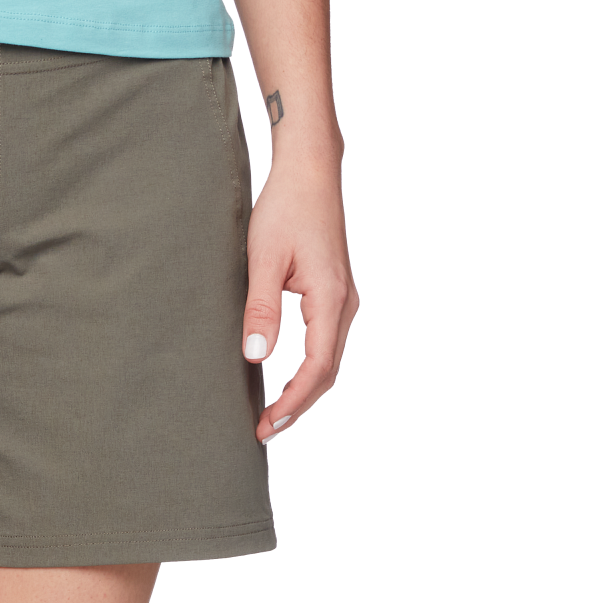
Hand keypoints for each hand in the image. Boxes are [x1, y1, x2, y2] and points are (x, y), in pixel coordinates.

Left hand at [240, 151, 357, 444]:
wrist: (309, 172)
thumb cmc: (284, 208)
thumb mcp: (263, 259)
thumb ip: (260, 310)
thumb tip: (257, 358)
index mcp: (331, 299)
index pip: (317, 368)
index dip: (292, 402)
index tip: (266, 424)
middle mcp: (345, 304)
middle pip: (327, 372)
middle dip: (298, 405)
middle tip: (264, 430)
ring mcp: (344, 300)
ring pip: (328, 360)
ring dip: (303, 391)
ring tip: (272, 414)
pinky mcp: (335, 294)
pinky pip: (326, 344)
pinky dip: (308, 371)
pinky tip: (286, 382)